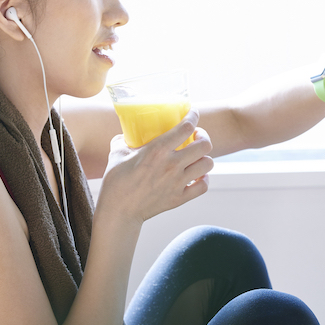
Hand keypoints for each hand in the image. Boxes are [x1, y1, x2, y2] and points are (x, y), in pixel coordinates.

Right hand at [99, 107, 213, 222]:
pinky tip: (197, 176)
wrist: (119, 211)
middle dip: (203, 137)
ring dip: (204, 157)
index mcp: (157, 150)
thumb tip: (127, 134)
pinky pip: (204, 186)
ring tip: (197, 157)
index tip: (193, 113)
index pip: (186, 127)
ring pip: (208, 164)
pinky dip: (204, 179)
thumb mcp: (117, 153)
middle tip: (196, 137)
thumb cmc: (116, 181)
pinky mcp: (179, 198)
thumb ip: (124, 140)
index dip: (193, 116)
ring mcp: (178, 183)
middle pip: (204, 145)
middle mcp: (172, 165)